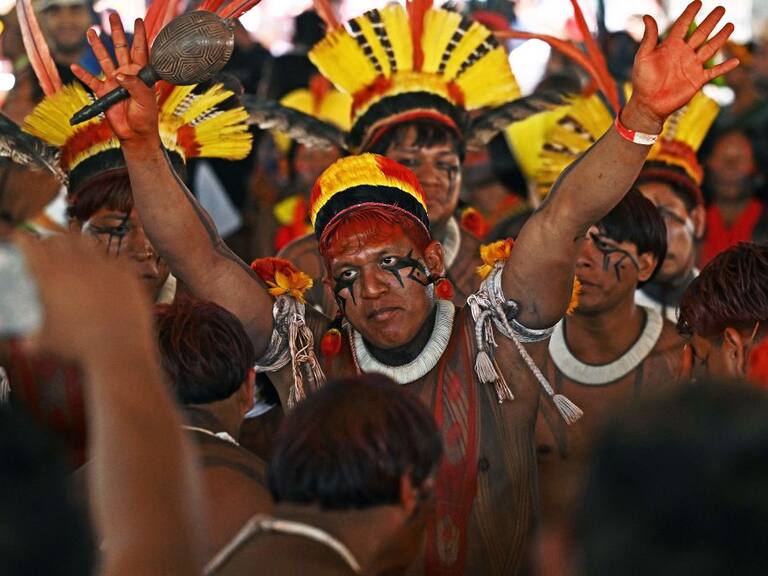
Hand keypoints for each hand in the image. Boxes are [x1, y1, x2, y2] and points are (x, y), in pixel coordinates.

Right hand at [13, 233, 154, 363]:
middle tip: (51, 248)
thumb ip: (32, 339)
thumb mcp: (46, 343)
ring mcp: (103, 265)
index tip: (22, 240)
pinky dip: (111, 262)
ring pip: (88, 242)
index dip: (24, 241)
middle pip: (60, 239)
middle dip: (53, 241)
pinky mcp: (126, 273)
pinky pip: (118, 258)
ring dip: (80, 245)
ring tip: (79, 253)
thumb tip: (26, 344)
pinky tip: (110, 267)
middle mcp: (75, 264)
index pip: (29, 245)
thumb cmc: (78, 347)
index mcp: (49, 275)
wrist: (119, 347)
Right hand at [71, 14, 160, 148]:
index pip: (140, 51)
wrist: (135, 134)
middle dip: (116, 32)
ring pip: (104, 59)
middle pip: (120, 48)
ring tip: (91, 31)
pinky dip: (83, 74)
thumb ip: (134, 86)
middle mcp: (126, 74)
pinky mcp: (104, 92)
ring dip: (97, 46)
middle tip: (112, 15)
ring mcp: (114, 82)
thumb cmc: (146, 117)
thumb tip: (119, 75)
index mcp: (140, 74)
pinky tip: (75, 66)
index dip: (139, 35)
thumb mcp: (145, 100)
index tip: (138, 20)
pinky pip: (91, 81)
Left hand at [626, 1, 738, 132]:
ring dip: (720, 38)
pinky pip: (714, 72)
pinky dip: (725, 67)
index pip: (682, 25)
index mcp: (670, 46)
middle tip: (721, 8)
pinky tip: (735, 61)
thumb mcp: (643, 56)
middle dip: (711, 21)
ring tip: (730, 25)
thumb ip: (648, 37)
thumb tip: (647, 16)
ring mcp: (692, 66)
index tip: (698, 2)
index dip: (690, 13)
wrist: (648, 104)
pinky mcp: (697, 80)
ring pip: (710, 48)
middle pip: (701, 33)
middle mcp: (683, 53)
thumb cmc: (642, 80)